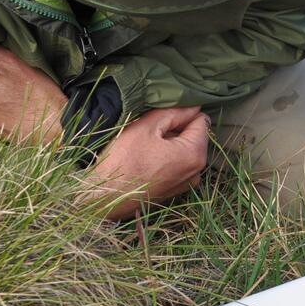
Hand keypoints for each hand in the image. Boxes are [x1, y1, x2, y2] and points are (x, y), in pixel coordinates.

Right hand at [81, 106, 210, 220]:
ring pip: (184, 151)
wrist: (103, 198)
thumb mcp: (146, 127)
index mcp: (195, 154)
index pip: (201, 120)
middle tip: (149, 134)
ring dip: (170, 144)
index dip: (182, 114)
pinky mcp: (175, 191)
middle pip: (194, 137)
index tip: (160, 120)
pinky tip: (146, 161)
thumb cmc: (123, 160)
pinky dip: (166, 159)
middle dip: (176, 130)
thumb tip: (193, 106)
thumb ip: (174, 113)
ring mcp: (187, 184)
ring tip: (145, 148)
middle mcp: (197, 171)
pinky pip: (177, 166)